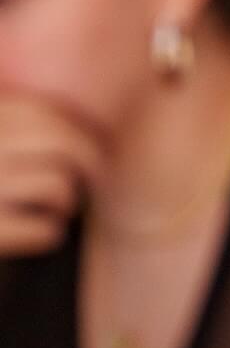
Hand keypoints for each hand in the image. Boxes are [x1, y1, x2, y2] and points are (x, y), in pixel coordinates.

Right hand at [0, 95, 103, 255]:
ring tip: (62, 207)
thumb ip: (13, 120)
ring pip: (59, 185)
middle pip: (64, 144)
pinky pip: (44, 229)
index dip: (81, 131)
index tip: (98, 144)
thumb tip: (74, 114)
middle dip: (91, 161)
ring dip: (68, 201)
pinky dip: (51, 232)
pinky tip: (46, 233)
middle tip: (97, 177)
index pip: (48, 114)